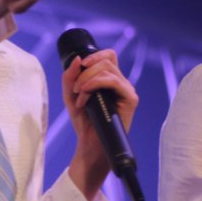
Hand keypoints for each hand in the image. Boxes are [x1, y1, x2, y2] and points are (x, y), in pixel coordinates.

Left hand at [63, 48, 138, 200]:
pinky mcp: (131, 100)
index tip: (80, 66)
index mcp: (111, 80)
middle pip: (106, 60)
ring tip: (80, 96)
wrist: (90, 145)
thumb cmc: (84, 122)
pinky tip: (86, 98)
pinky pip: (113, 81)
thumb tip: (79, 59)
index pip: (109, 56)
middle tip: (76, 89)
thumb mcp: (70, 95)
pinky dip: (94, 85)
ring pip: (108, 69)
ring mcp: (127, 91)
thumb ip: (71, 76)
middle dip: (85, 72)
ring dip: (87, 80)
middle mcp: (122, 84)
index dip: (95, 55)